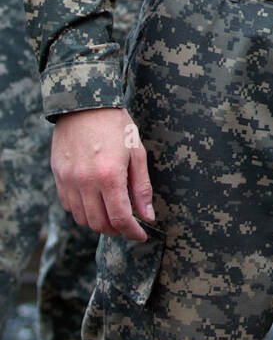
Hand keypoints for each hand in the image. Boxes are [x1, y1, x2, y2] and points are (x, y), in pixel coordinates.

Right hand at [51, 108, 153, 241]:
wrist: (84, 104)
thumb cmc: (116, 125)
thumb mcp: (136, 153)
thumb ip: (141, 187)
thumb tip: (148, 216)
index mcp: (109, 175)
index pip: (120, 218)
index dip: (132, 232)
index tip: (140, 235)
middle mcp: (85, 182)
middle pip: (99, 224)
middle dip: (116, 230)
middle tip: (128, 224)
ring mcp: (68, 180)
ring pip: (82, 218)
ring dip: (99, 222)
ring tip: (112, 213)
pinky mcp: (57, 176)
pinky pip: (68, 205)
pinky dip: (82, 210)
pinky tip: (95, 201)